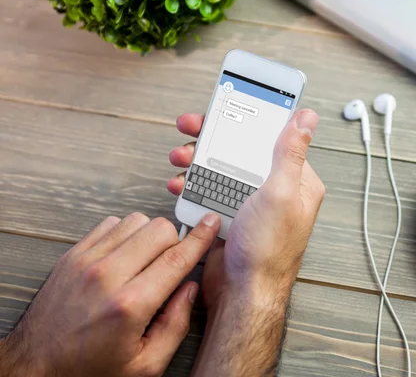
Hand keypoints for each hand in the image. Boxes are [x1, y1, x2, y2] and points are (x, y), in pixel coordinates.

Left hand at [0, 212, 220, 376]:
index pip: (177, 258)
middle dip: (175, 241)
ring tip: (146, 260)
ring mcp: (86, 262)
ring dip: (149, 235)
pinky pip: (110, 223)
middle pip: (159, 230)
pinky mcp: (72, 255)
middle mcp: (107, 276)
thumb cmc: (89, 368)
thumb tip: (189, 289)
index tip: (211, 224)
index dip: (200, 238)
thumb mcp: (145, 365)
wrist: (36, 366)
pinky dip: (125, 233)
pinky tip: (125, 255)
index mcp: (130, 305)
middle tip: (172, 262)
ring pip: (136, 220)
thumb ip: (176, 325)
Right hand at [168, 109, 324, 307]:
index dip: (248, 120)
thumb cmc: (268, 250)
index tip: (224, 107)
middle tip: (189, 128)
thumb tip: (306, 119)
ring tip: (179, 158)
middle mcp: (275, 189)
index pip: (273, 138)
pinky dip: (193, 184)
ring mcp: (251, 203)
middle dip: (213, 137)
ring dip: (197, 160)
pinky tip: (180, 184)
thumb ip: (290, 153)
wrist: (243, 294)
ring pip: (222, 168)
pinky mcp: (231, 216)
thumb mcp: (281, 193)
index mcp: (297, 181)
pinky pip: (211, 190)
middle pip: (242, 149)